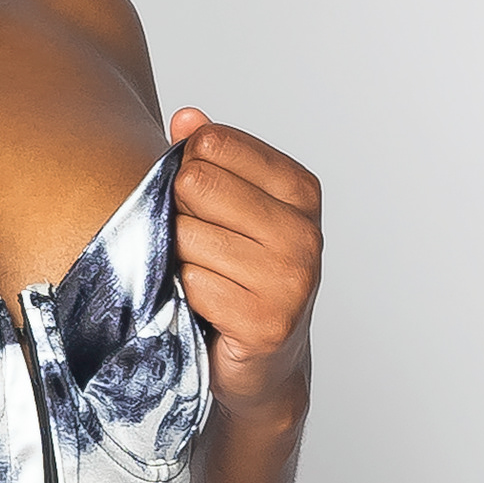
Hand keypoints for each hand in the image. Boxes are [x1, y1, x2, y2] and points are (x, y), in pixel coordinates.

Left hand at [168, 109, 321, 409]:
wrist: (262, 365)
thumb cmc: (239, 276)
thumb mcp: (229, 208)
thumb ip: (209, 159)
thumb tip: (187, 117)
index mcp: (300, 189)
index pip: (213, 144)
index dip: (188, 170)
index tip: (201, 203)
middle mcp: (304, 231)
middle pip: (196, 184)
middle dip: (180, 214)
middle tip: (199, 247)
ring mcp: (290, 279)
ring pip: (187, 236)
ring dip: (179, 260)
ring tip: (204, 278)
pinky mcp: (267, 323)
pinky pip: (192, 284)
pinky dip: (185, 297)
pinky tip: (206, 309)